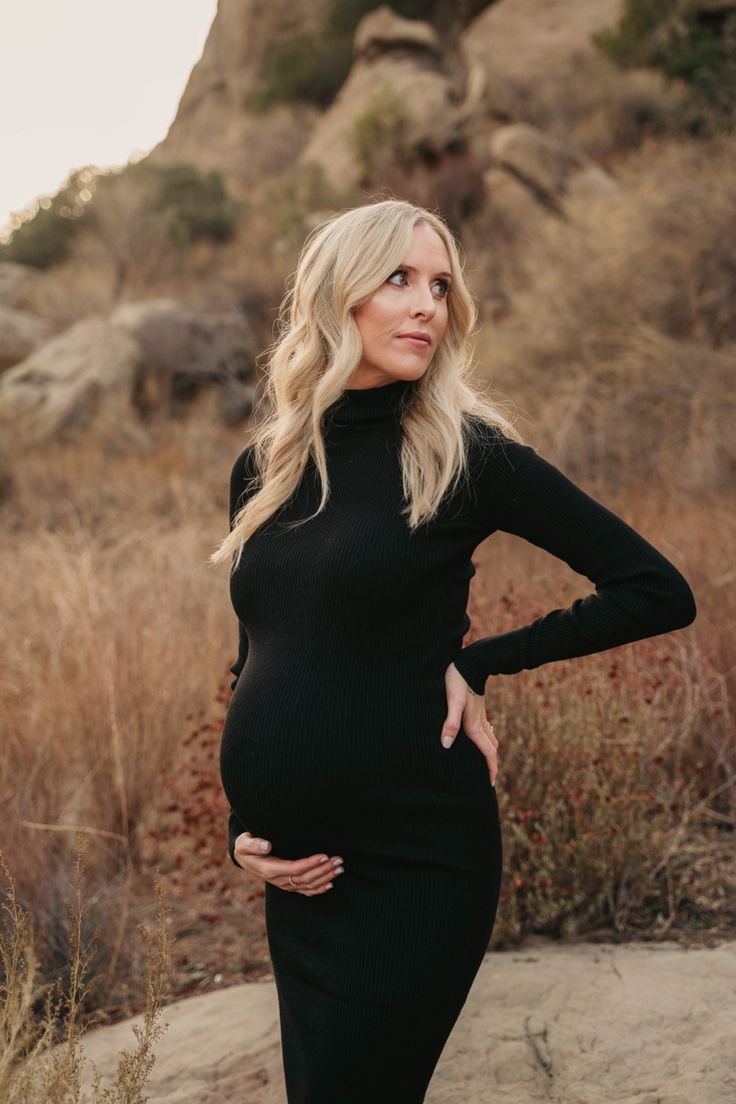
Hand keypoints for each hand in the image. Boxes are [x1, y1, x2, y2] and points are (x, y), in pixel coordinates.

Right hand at [232, 832, 345, 895]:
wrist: (244, 858)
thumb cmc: (245, 848)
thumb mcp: (244, 843)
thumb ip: (253, 844)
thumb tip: (266, 846)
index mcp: (271, 870)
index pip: (296, 869)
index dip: (311, 864)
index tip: (325, 856)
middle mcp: (279, 880)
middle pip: (306, 878)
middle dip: (324, 869)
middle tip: (339, 860)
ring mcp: (284, 884)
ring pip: (308, 885)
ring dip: (326, 877)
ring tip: (340, 868)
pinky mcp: (288, 885)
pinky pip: (305, 891)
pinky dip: (319, 889)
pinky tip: (330, 884)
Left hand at [441, 662, 498, 786]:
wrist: (470, 662)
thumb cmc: (457, 680)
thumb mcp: (452, 701)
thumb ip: (450, 723)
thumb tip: (446, 744)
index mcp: (474, 724)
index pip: (487, 752)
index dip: (490, 768)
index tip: (490, 784)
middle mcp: (479, 722)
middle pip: (490, 748)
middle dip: (491, 764)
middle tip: (490, 779)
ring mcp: (480, 715)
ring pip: (489, 739)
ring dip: (490, 753)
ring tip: (487, 763)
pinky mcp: (477, 709)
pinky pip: (485, 730)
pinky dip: (486, 740)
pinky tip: (480, 739)